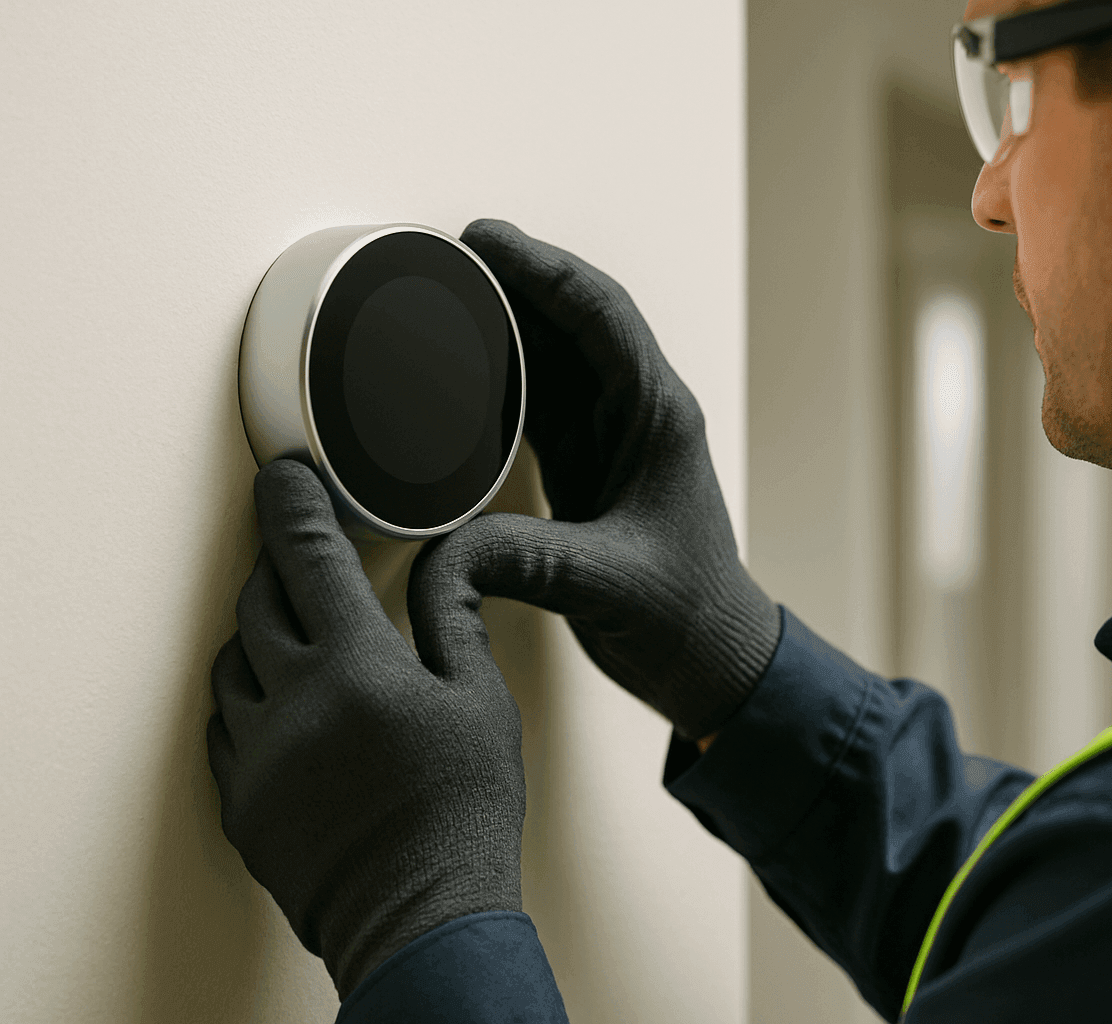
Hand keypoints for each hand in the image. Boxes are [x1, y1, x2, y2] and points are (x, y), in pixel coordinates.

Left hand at [207, 459, 525, 999]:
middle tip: (303, 563)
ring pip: (230, 668)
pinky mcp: (242, 802)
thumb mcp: (484, 703)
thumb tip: (440, 571)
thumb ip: (452, 625)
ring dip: (257, 640)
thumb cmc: (462, 814)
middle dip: (277, 570)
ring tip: (298, 645)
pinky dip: (246, 705)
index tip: (283, 474)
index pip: (308, 556)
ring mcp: (258, 754)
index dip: (291, 503)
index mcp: (356, 665)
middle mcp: (292, 701)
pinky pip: (222, 732)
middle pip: (258, 604)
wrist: (422, 914)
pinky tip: (283, 712)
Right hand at [420, 218, 781, 740]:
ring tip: (450, 293)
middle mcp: (639, 416)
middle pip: (576, 321)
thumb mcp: (605, 585)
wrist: (712, 660)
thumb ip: (524, 564)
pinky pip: (545, 401)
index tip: (483, 239)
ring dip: (511, 323)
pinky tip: (469, 367)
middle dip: (518, 279)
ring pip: (560, 356)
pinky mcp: (592, 469)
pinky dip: (507, 376)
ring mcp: (614, 440)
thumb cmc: (686, 618)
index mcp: (658, 418)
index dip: (542, 268)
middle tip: (449, 253)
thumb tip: (442, 555)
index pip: (600, 315)